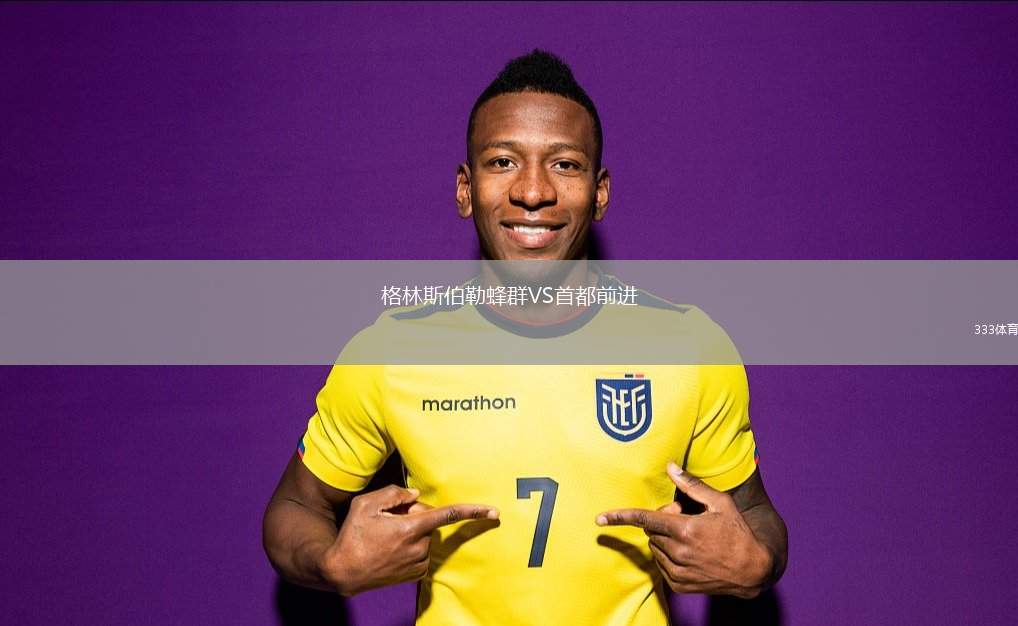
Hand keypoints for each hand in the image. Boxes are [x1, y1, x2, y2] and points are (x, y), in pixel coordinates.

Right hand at [318, 485, 497, 595]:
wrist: (342, 572)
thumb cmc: (352, 536)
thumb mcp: (366, 505)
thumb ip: (394, 494)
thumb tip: (414, 497)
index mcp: (410, 528)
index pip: (448, 515)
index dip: (473, 511)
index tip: (494, 512)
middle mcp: (418, 547)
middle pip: (429, 521)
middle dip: (414, 515)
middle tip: (389, 519)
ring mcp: (418, 563)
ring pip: (425, 537)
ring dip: (411, 532)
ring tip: (385, 537)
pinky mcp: (415, 574)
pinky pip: (421, 551)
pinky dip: (410, 546)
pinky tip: (390, 549)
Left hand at [596, 462, 772, 598]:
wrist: (753, 570)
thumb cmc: (738, 532)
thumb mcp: (720, 503)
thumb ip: (692, 485)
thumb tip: (670, 467)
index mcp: (686, 529)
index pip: (645, 519)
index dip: (619, 517)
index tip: (599, 518)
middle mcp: (679, 552)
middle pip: (651, 531)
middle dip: (662, 521)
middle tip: (684, 518)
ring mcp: (679, 571)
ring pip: (655, 548)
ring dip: (665, 539)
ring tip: (691, 537)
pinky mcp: (680, 585)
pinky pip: (661, 565)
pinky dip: (669, 556)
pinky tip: (690, 553)